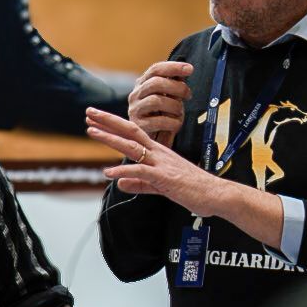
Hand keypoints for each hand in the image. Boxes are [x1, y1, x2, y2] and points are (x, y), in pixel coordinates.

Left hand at [86, 107, 218, 217]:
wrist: (217, 194)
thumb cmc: (194, 189)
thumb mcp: (161, 186)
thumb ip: (140, 184)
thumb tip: (120, 183)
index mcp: (159, 152)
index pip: (133, 133)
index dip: (114, 125)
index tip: (97, 119)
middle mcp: (159, 154)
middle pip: (130, 132)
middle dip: (108, 122)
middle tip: (89, 113)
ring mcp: (161, 164)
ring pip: (132, 147)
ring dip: (111, 138)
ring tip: (92, 132)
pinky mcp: (164, 177)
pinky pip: (141, 171)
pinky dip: (124, 171)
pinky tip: (109, 173)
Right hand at [127, 61, 193, 146]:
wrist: (149, 141)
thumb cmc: (161, 117)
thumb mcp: (168, 98)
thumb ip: (174, 85)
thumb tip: (186, 70)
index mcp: (143, 84)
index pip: (156, 69)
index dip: (173, 67)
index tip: (190, 69)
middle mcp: (135, 95)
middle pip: (156, 83)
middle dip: (176, 87)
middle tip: (188, 95)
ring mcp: (135, 110)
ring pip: (156, 101)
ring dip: (174, 106)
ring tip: (179, 112)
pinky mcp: (138, 126)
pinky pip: (158, 121)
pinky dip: (172, 122)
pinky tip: (176, 124)